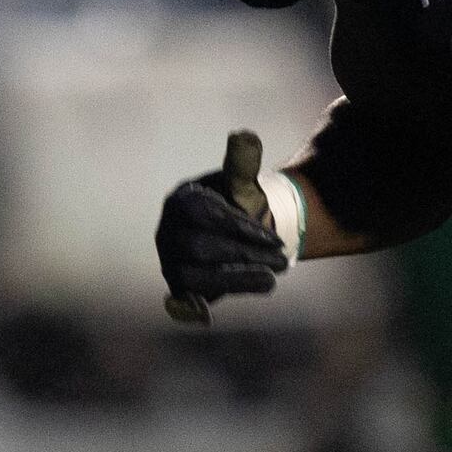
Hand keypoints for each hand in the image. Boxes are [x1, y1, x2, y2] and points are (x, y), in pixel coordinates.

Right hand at [159, 130, 286, 324]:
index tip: (277, 240)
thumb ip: (243, 163)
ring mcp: (170, 261)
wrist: (237, 236)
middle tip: (284, 260)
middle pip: (201, 247)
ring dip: (236, 281)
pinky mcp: (178, 287)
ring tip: (272, 280)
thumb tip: (246, 137)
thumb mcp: (242, 183)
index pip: (208, 215)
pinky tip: (210, 315)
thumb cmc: (238, 205)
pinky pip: (184, 300)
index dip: (242, 229)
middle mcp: (168, 232)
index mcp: (181, 201)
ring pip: (195, 275)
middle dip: (245, 255)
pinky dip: (195, 308)